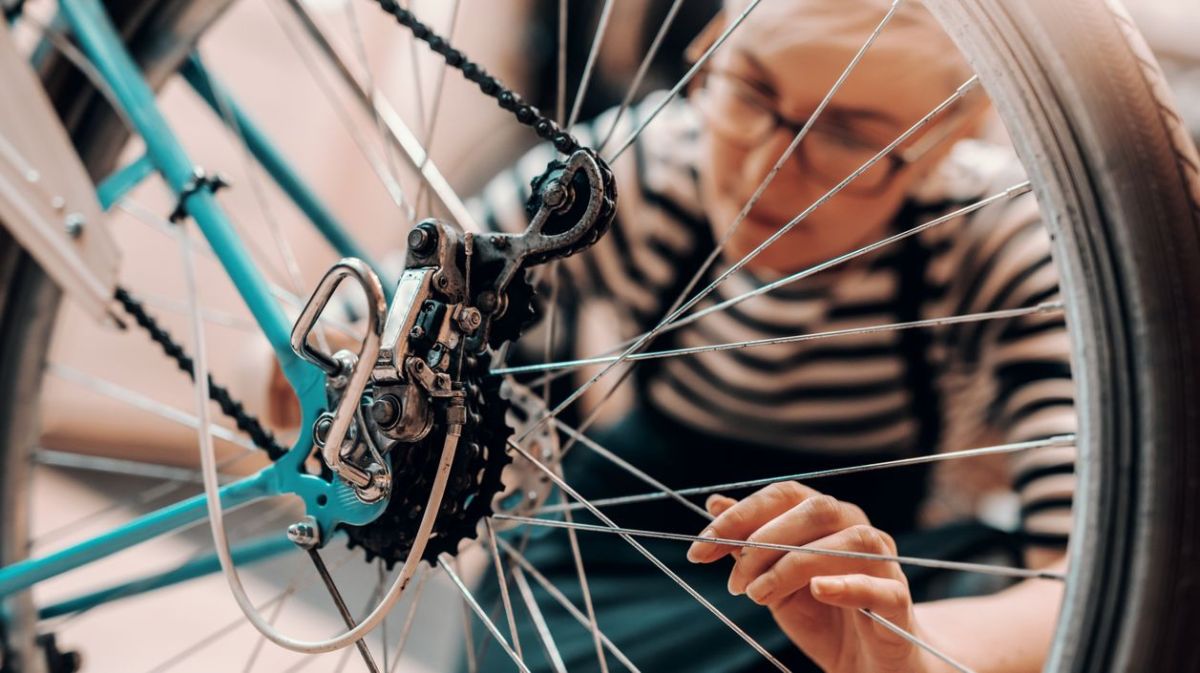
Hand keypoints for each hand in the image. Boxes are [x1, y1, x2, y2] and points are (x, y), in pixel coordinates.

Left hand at [686, 482, 946, 672]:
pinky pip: (880, 585)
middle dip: (764, 540)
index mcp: (827, 518)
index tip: (700, 548)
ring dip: (794, 564)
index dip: (740, 515)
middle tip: (734, 583)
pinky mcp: (898, 601)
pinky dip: (847, 584)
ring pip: (849, 541)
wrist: (865, 665)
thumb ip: (749, 545)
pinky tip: (818, 590)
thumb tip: (714, 502)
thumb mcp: (774, 582)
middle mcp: (858, 529)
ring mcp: (884, 563)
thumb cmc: (821, 617)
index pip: (784, 495)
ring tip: (759, 595)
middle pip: (816, 509)